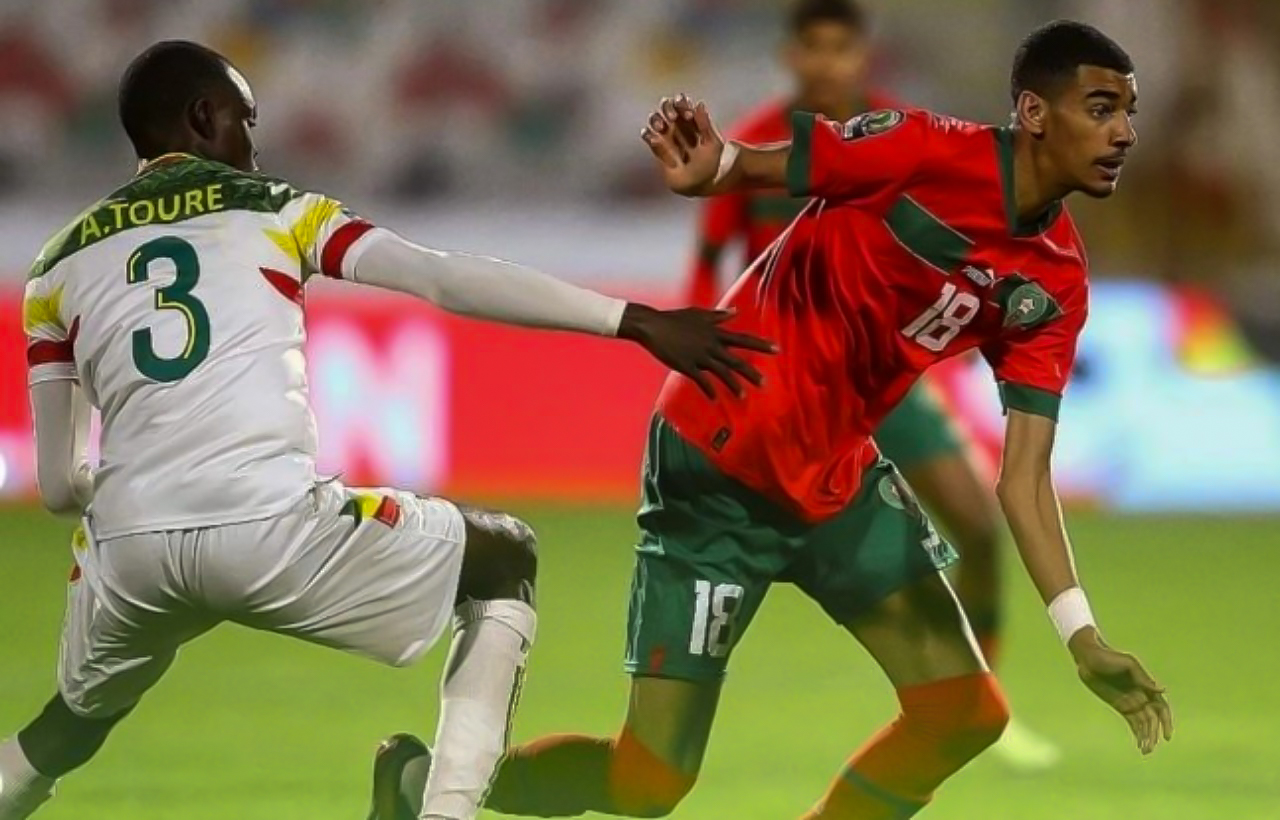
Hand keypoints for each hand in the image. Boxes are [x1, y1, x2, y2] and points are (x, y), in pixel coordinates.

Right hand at [617, 303, 774, 398]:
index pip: (744, 339)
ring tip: (743, 396)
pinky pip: (701, 381)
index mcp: (715, 332)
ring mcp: (699, 356)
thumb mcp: (699, 314)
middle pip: (736, 360)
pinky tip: (715, 399)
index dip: (761, 345)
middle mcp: (711, 345)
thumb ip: (718, 316)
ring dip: (733, 385)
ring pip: (721, 373)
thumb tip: (735, 312)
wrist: (652, 325)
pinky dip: (709, 390)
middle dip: (752, 373)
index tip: (777, 349)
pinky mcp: (686, 365)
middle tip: (765, 384)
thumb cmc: (675, 318)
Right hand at [640, 94, 725, 196]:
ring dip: (656, 119)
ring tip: (661, 127)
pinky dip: (648, 135)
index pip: (683, 102)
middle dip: (668, 107)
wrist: (700, 184)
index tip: (689, 115)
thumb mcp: (714, 145)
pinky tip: (655, 140)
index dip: (683, 104)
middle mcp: (677, 124)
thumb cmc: (710, 164)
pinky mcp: (657, 148)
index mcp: (692, 120)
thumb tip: (699, 103)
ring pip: (654, 118)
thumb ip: (707, 125)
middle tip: (673, 117)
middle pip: (666, 105)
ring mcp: (666, 135)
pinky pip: (648, 136)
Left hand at [1069, 627, 1172, 754]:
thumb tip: (1162, 690)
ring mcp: (1132, 702)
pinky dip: (1138, 734)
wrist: (1089, 659)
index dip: (1166, 722)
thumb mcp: (1127, 664)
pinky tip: (1140, 745)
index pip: (1161, 708)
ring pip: (1144, 724)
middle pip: (1153, 720)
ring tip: (1146, 751)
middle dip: (1154, 734)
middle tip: (1151, 747)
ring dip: (1147, 737)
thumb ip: (1143, 678)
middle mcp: (1142, 696)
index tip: (1166, 736)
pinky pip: (1133, 723)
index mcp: (1146, 686)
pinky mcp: (1121, 706)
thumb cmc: (1109, 657)